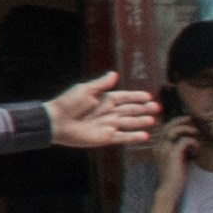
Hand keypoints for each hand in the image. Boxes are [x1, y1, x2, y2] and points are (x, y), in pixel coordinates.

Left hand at [43, 75, 160, 151]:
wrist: (56, 121)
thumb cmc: (68, 103)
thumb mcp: (85, 90)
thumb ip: (101, 84)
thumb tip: (114, 74)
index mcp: (104, 99)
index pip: (125, 97)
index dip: (136, 97)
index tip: (149, 96)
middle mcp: (108, 112)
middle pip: (130, 110)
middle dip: (143, 109)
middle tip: (156, 108)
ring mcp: (108, 126)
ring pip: (128, 123)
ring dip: (140, 122)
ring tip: (152, 120)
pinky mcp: (105, 138)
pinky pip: (122, 137)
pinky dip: (133, 137)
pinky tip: (145, 135)